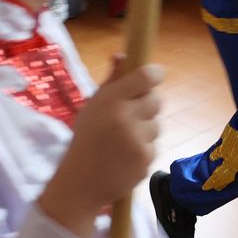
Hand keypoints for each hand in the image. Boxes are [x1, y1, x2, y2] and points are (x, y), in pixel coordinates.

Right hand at [37, 56, 162, 237]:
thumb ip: (111, 81)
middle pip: (157, 99)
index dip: (155, 73)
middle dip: (148, 104)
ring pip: (156, 124)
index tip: (155, 74)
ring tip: (124, 139)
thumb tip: (123, 55)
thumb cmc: (85, 140)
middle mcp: (126, 117)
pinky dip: (143, 149)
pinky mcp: (146, 159)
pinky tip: (126, 156)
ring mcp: (138, 139)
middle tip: (134, 113)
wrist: (80, 182)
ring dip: (146, 129)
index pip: (145, 76)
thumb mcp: (92, 106)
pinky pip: (153, 145)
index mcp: (111, 100)